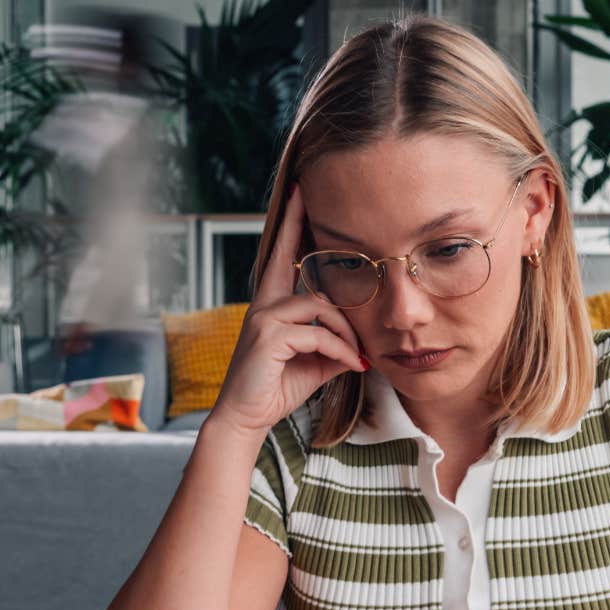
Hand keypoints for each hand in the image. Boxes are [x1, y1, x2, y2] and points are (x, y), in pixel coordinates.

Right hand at [206, 185, 368, 439]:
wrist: (246, 419)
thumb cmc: (277, 388)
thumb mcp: (314, 362)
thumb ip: (334, 343)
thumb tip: (363, 341)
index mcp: (272, 305)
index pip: (282, 254)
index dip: (292, 222)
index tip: (301, 190)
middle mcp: (265, 305)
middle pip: (307, 275)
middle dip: (335, 276)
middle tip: (363, 291)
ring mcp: (264, 318)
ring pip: (321, 307)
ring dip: (347, 333)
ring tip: (359, 356)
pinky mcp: (268, 336)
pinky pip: (318, 333)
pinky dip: (341, 350)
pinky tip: (353, 365)